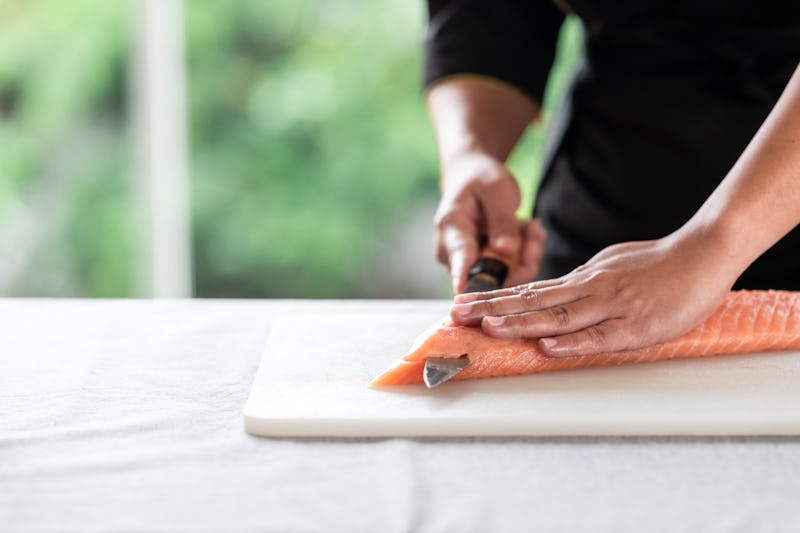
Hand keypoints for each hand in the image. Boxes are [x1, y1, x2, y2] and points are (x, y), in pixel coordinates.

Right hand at [433, 151, 544, 293]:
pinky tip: (529, 233)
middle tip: (534, 230)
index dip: (464, 277)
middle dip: (520, 260)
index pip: (458, 258)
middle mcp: (453, 255)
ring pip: (503, 278)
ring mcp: (468, 265)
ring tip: (532, 227)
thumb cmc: (481, 180)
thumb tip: (507, 250)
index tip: (466, 293)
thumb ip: (502, 220)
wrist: (475, 180)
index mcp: (450, 229)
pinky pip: (510, 273)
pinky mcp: (484, 269)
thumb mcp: (496, 189)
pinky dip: (525, 256)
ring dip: (526, 256)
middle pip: (487, 276)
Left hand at [449, 230, 741, 356]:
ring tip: (488, 328)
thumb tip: (557, 293)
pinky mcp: (636, 325)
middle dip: (493, 310)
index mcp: (582, 279)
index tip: (464, 306)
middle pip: (533, 302)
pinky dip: (572, 342)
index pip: (530, 291)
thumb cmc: (657, 262)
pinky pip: (600, 335)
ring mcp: (611, 306)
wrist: (702, 253)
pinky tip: (547, 347)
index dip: (495, 300)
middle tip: (458, 315)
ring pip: (558, 317)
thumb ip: (583, 281)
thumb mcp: (610, 265)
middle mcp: (589, 290)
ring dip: (521, 324)